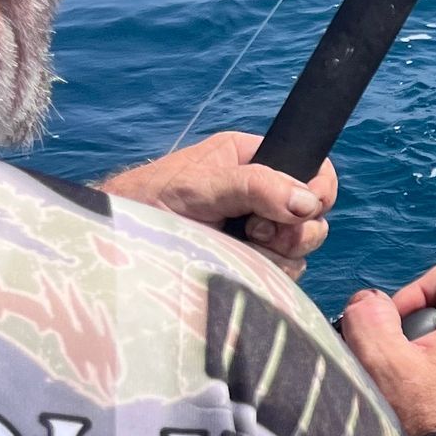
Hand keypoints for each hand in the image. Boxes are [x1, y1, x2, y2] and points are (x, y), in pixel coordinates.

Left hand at [101, 131, 335, 271]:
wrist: (118, 245)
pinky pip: (283, 275)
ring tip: (233, 247)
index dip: (317, 191)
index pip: (314, 170)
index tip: (297, 209)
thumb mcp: (203, 184)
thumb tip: (308, 203)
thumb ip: (257, 186)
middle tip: (253, 230)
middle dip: (292, 231)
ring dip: (273, 254)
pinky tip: (233, 263)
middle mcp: (262, 195)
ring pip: (301, 251)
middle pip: (314, 217)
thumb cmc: (149, 200)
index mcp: (254, 160)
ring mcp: (258, 233)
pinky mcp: (251, 264)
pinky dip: (264, 274)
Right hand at [339, 263, 435, 435]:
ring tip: (404, 379)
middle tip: (395, 358)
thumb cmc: (425, 420)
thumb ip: (369, 319)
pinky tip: (419, 395)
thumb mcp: (385, 363)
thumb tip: (368, 301)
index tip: (394, 327)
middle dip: (412, 324)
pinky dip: (435, 368)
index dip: (411, 291)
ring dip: (419, 350)